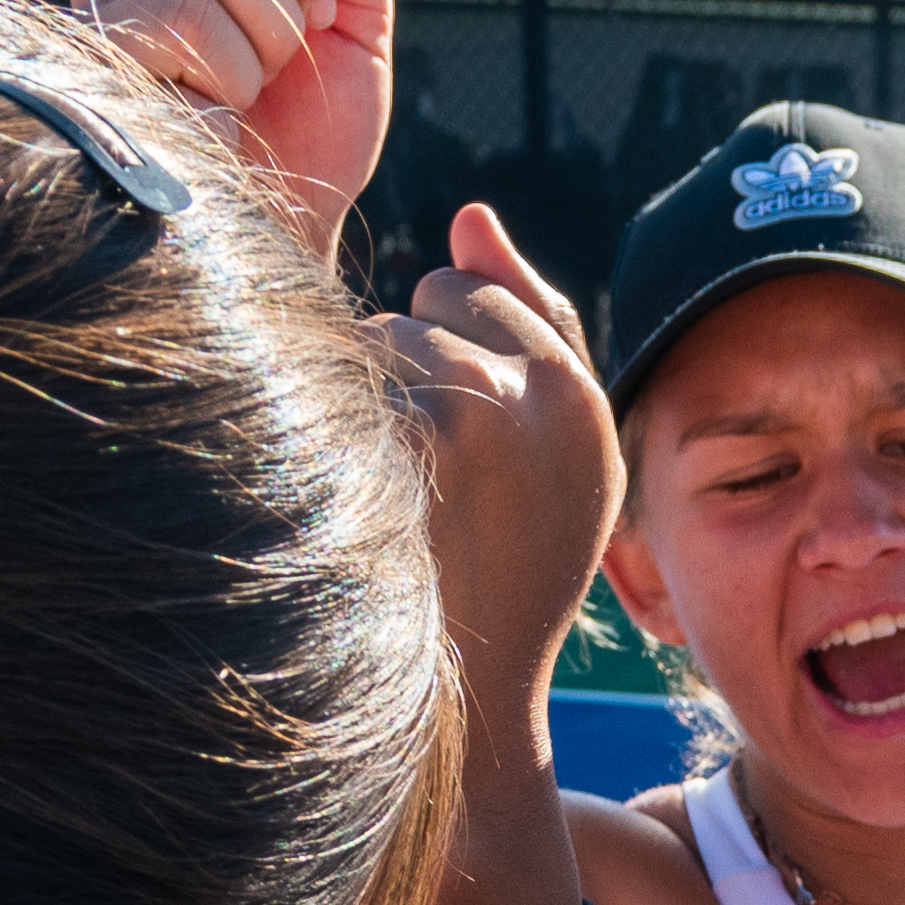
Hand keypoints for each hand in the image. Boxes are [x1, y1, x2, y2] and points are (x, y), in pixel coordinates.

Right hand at [76, 0, 393, 247]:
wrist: (279, 228)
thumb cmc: (309, 135)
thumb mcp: (358, 30)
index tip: (321, 10)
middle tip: (288, 58)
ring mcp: (110, 0)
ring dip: (266, 36)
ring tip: (251, 88)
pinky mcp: (99, 53)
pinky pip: (184, 15)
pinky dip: (231, 74)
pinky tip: (219, 111)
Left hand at [382, 205, 622, 699]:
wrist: (466, 689)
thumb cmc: (512, 561)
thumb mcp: (560, 450)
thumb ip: (530, 321)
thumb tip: (467, 215)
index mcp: (577, 393)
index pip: (470, 286)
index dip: (447, 349)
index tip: (463, 436)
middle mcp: (528, 394)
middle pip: (415, 303)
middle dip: (406, 366)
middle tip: (431, 472)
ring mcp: (460, 417)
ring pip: (369, 341)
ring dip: (364, 399)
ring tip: (400, 487)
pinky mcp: (391, 449)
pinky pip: (333, 382)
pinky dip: (327, 426)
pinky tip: (357, 493)